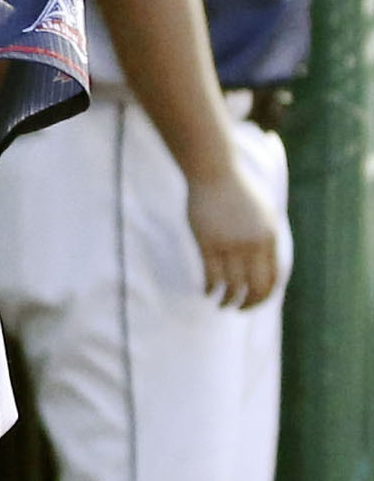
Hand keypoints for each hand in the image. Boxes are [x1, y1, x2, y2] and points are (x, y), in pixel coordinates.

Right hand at [187, 167, 283, 308]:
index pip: (274, 278)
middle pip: (256, 286)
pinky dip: (210, 288)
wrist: (214, 171)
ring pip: (232, 285)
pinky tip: (206, 291)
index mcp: (269, 238)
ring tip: (221, 304)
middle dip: (250, 304)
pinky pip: (211, 274)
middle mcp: (252, 244)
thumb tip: (264, 261)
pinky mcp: (207, 242)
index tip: (255, 300)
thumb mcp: (262, 213)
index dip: (265, 294)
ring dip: (228, 300)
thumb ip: (265, 237)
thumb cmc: (237, 190)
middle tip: (239, 309)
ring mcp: (229, 244)